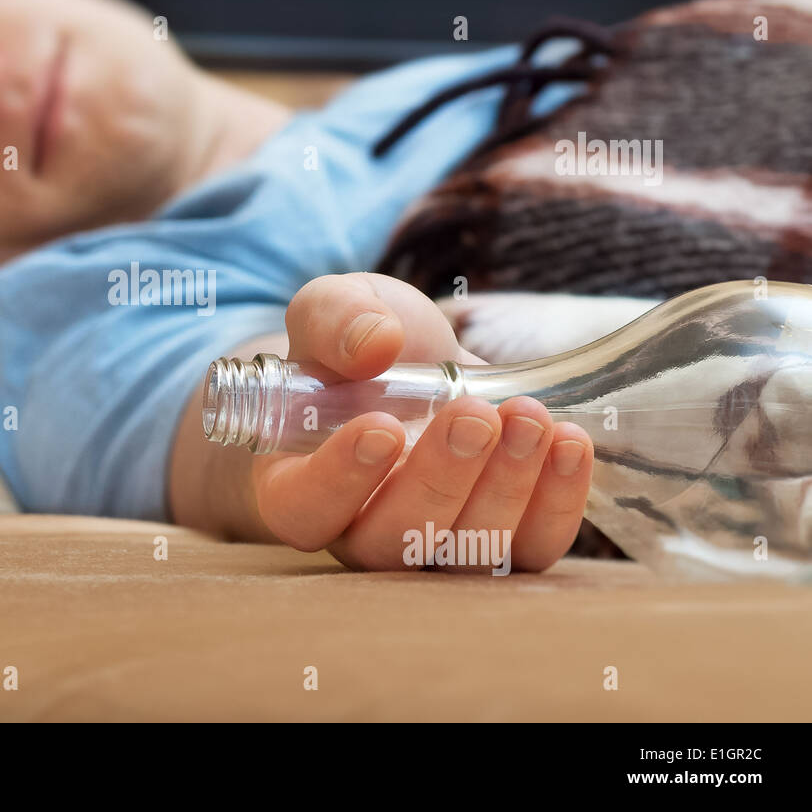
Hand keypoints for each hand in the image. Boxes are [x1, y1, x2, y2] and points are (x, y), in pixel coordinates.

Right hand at [250, 273, 592, 572]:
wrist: (415, 363)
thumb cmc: (357, 347)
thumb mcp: (333, 309)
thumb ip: (335, 317)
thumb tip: (376, 343)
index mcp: (295, 482)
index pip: (304, 509)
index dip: (339, 481)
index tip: (382, 426)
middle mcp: (358, 530)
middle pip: (392, 542)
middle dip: (441, 480)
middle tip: (475, 415)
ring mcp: (432, 546)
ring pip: (466, 553)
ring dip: (507, 487)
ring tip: (530, 416)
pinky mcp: (500, 543)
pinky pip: (530, 550)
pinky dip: (558, 503)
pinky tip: (569, 444)